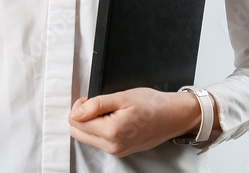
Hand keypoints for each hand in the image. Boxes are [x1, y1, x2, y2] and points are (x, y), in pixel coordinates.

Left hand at [68, 88, 204, 156]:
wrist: (172, 116)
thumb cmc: (152, 105)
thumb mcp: (121, 97)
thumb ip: (95, 105)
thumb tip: (76, 112)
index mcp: (111, 132)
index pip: (76, 123)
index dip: (79, 107)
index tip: (89, 99)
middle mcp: (113, 146)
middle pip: (78, 133)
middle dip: (82, 117)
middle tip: (96, 104)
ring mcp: (116, 151)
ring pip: (87, 138)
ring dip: (91, 123)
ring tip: (107, 111)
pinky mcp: (120, 151)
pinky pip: (99, 141)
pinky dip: (100, 129)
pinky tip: (112, 119)